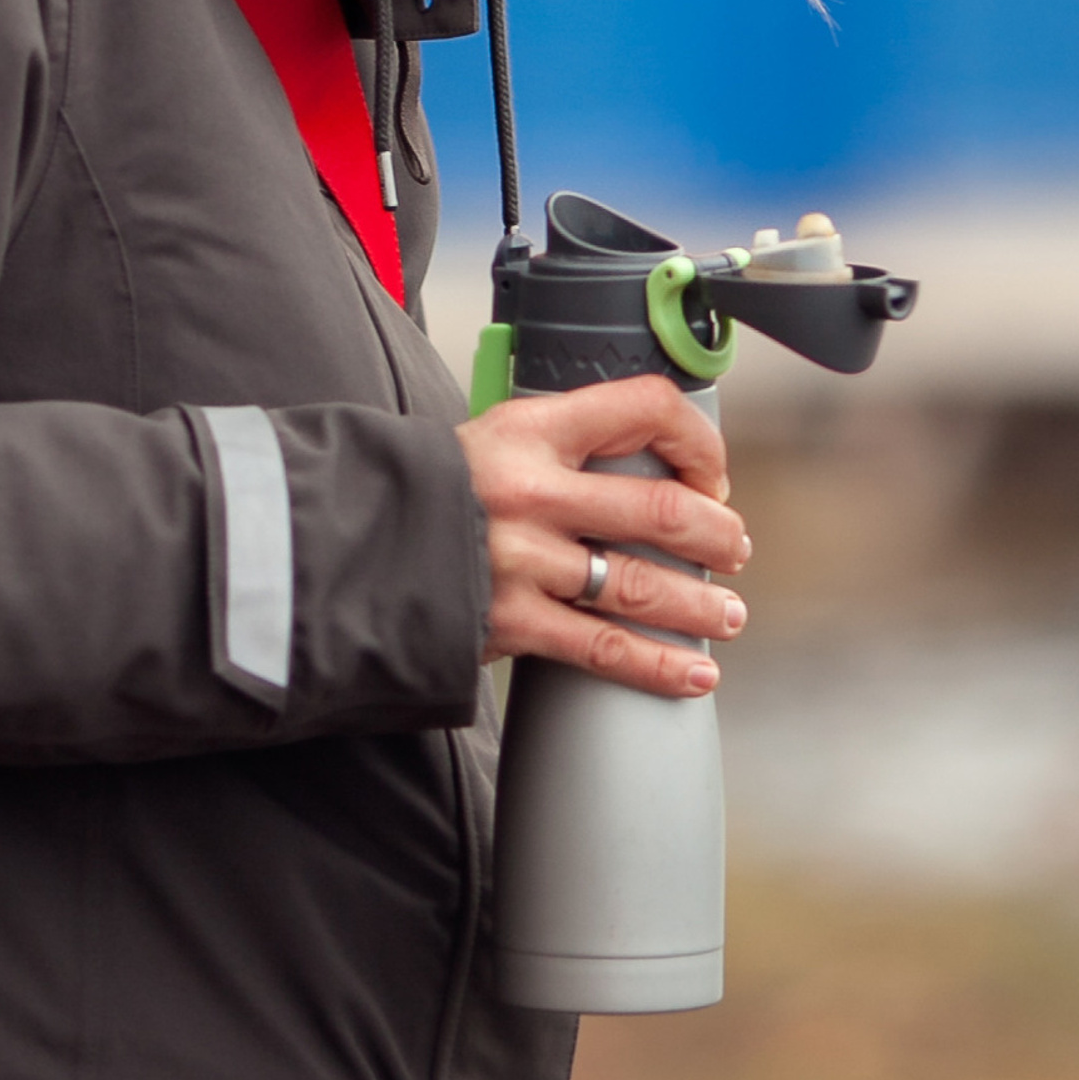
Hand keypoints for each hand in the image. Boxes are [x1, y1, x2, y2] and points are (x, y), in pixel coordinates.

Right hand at [456, 376, 750, 698]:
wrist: (346, 544)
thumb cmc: (428, 491)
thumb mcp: (491, 439)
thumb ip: (558, 445)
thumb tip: (635, 458)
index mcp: (531, 429)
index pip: (643, 407)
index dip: (697, 442)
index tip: (710, 474)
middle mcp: (532, 491)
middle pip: (662, 509)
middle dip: (717, 535)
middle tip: (733, 548)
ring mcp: (522, 559)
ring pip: (643, 584)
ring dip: (701, 604)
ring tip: (726, 614)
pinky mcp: (511, 621)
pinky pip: (604, 647)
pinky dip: (659, 665)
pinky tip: (694, 672)